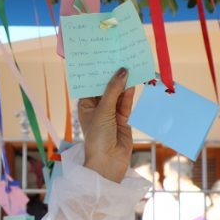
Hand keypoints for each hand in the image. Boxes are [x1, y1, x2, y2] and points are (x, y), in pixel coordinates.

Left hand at [80, 68, 134, 182]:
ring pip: (118, 94)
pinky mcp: (123, 119)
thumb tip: (122, 71)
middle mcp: (97, 108)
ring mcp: (110, 114)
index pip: (91, 85)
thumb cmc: (98, 137)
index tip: (105, 56)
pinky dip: (130, 93)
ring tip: (130, 66)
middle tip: (119, 57)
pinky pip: (126, 103)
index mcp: (85, 106)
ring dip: (123, 83)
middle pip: (106, 88)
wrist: (108, 163)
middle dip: (112, 76)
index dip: (98, 72)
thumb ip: (114, 90)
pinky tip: (134, 81)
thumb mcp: (104, 111)